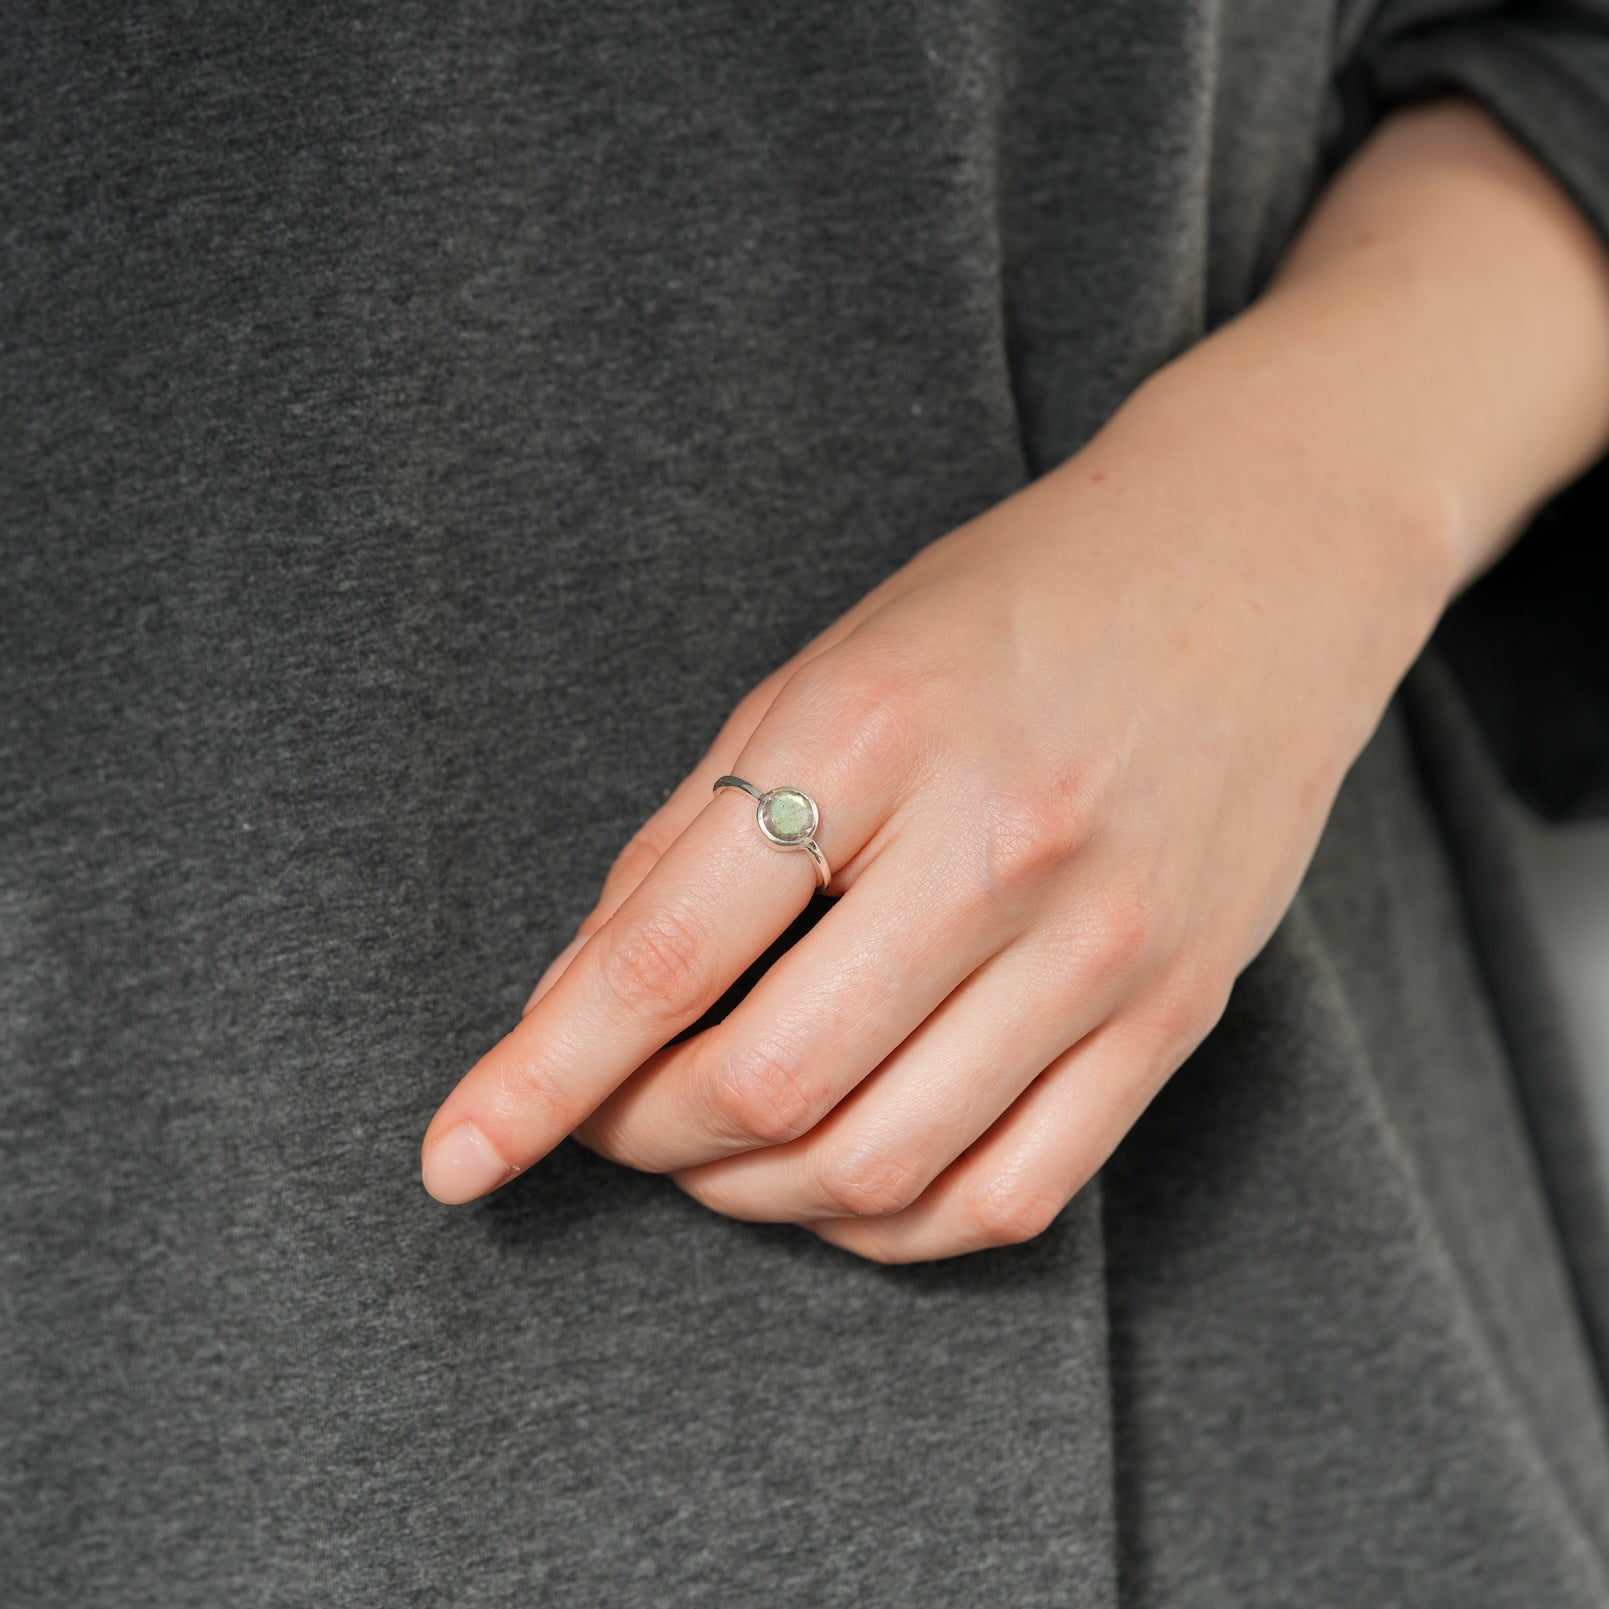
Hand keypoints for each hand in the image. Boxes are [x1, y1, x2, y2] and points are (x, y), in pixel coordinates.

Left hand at [417, 349, 1455, 1261]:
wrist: (1254, 565)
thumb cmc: (1012, 605)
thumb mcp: (826, 671)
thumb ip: (696, 837)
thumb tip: (583, 1001)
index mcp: (876, 731)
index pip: (668, 952)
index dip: (540, 1077)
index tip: (457, 1156)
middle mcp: (1000, 848)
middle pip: (768, 1086)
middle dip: (647, 1137)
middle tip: (612, 1118)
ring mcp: (1105, 945)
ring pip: (881, 1166)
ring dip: (755, 1193)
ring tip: (716, 1152)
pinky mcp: (1176, 1014)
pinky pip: (1013, 1195)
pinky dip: (889, 1223)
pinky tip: (840, 1178)